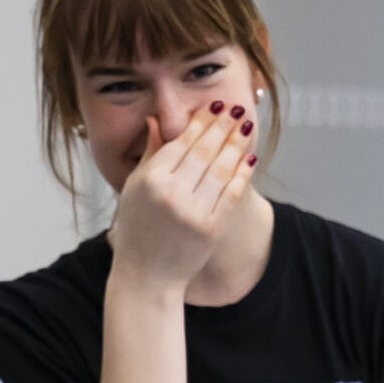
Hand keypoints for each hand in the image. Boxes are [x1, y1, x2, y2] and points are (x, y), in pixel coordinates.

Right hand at [105, 106, 255, 290]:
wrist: (147, 276)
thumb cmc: (137, 230)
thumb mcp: (133, 189)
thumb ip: (149, 154)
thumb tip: (157, 120)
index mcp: (150, 180)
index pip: (181, 142)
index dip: (200, 122)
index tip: (213, 107)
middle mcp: (172, 193)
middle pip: (204, 151)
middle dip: (222, 126)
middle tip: (234, 109)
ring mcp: (193, 211)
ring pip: (221, 169)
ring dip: (236, 144)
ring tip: (245, 125)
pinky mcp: (212, 228)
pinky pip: (231, 194)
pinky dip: (242, 173)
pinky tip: (250, 157)